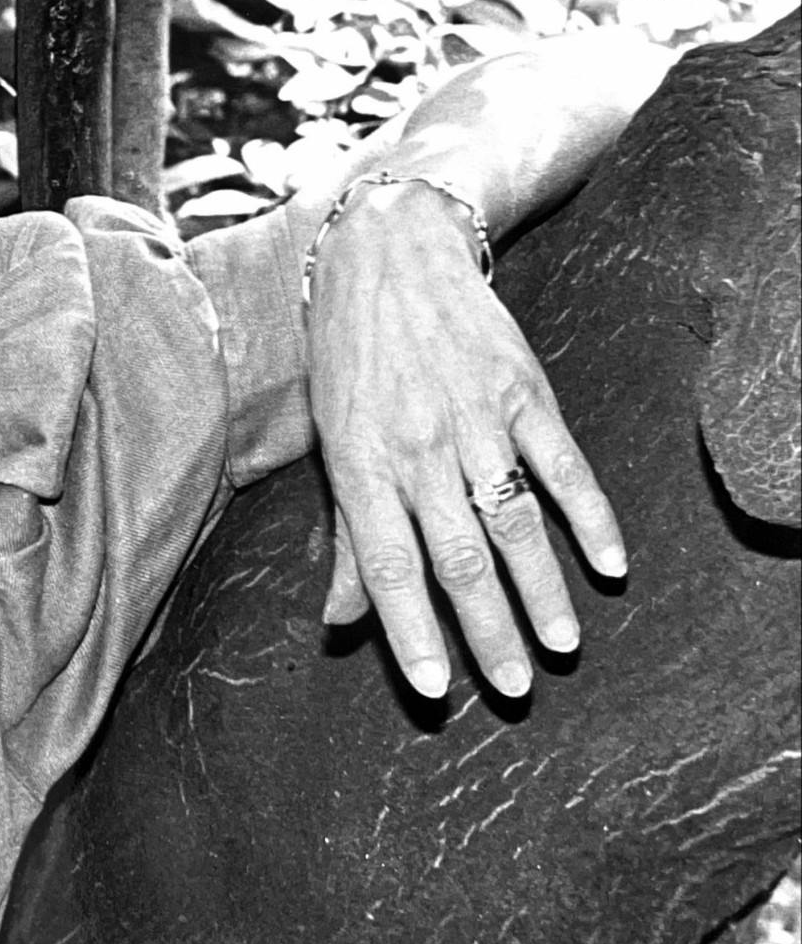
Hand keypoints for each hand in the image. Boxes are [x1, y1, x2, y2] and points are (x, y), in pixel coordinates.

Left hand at [305, 182, 625, 699]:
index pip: (388, 565)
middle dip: (486, 629)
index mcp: (361, 465)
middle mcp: (418, 447)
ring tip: (561, 644)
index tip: (436, 688)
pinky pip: (562, 464)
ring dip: (542, 587)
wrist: (388, 255)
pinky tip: (611, 563)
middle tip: (515, 687)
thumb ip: (346, 536)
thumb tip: (340, 620)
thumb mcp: (332, 443)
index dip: (410, 630)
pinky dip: (590, 515)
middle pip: (457, 556)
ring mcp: (474, 418)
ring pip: (513, 520)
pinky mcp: (521, 390)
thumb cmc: (350, 361)